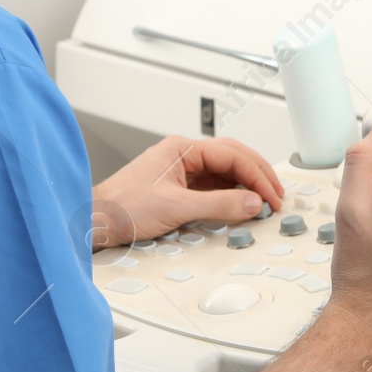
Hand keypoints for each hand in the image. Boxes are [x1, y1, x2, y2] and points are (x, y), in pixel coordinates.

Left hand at [90, 136, 284, 248]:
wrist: (96, 222)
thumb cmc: (122, 208)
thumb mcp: (176, 207)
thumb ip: (218, 205)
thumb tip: (252, 203)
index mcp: (183, 149)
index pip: (232, 155)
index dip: (257, 175)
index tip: (271, 196)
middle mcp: (184, 156)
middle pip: (233, 158)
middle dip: (258, 176)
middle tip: (276, 197)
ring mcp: (182, 172)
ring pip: (225, 173)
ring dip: (247, 186)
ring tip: (263, 202)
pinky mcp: (180, 189)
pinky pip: (214, 188)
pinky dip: (232, 196)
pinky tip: (241, 206)